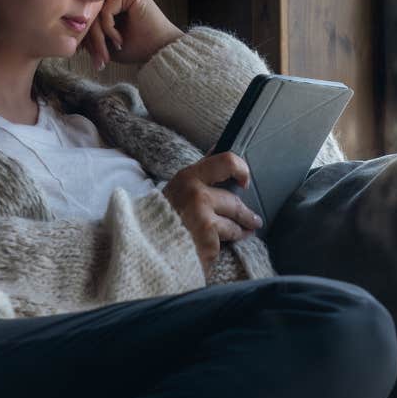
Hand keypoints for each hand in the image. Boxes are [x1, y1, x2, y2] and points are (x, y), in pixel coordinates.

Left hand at [81, 0, 183, 68]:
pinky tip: (119, 41)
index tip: (90, 56)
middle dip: (91, 39)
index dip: (86, 35)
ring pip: (96, 12)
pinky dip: (109, 30)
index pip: (87, 12)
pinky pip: (105, 11)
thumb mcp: (105, 39)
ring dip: (99, 37)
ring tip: (107, 54)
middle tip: (98, 60)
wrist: (160, 50)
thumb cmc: (137, 45)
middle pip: (90, 11)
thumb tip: (67, 30)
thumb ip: (89, 30)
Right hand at [163, 152, 263, 272]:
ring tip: (243, 234)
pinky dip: (221, 248)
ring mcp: (203, 219)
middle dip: (246, 214)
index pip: (227, 161)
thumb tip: (218, 147)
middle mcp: (197, 196)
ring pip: (234, 225)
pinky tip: (214, 250)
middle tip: (253, 220)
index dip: (241, 170)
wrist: (143, 250)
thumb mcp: (176, 188)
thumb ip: (199, 174)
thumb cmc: (159, 217)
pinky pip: (224, 244)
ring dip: (240, 231)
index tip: (245, 181)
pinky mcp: (207, 243)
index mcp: (188, 178)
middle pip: (234, 202)